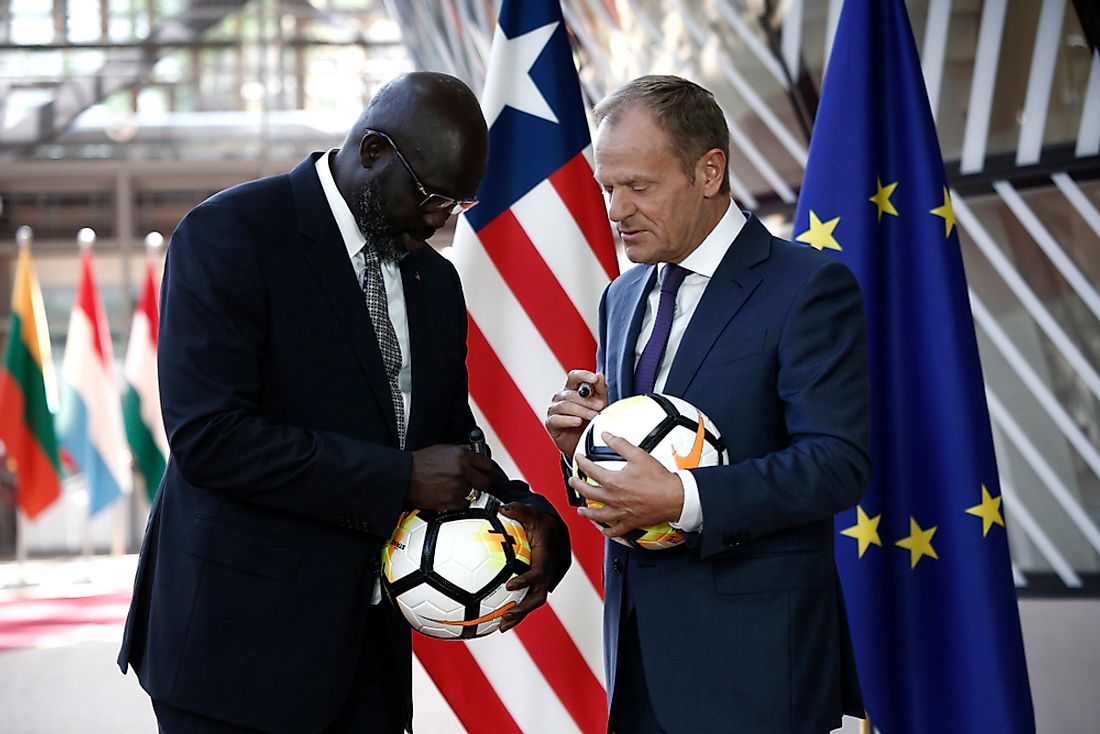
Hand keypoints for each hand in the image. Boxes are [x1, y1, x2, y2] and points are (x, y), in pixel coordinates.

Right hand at [408, 444, 491, 510]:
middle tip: (476, 483)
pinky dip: (460, 502)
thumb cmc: (420, 463)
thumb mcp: (443, 449)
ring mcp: (457, 487)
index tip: (488, 473)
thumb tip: (474, 454)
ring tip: (454, 488)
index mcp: (462, 455)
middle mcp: (462, 470)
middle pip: (485, 481)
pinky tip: (450, 495)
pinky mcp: (451, 501)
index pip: (487, 464)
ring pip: (475, 493)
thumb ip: (462, 452)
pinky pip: (465, 504)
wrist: (404, 476)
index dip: (488, 470)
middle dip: (481, 483)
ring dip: (468, 492)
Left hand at [496, 502, 569, 632]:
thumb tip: (502, 509)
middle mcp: (551, 570)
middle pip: (539, 595)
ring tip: (501, 626)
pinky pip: (532, 597)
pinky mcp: (543, 583)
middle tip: (505, 616)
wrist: (557, 528)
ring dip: (520, 614)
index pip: (539, 571)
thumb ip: (517, 510)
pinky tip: (503, 616)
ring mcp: (549, 579)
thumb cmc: (541, 520)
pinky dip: (520, 608)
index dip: (526, 580)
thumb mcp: (530, 512)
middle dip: (523, 608)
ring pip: (535, 600)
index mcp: (548, 555)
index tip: (509, 586)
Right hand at [544, 370, 608, 458]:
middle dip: (587, 400)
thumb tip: (600, 376)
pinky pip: (557, 419)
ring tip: (593, 416)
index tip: (594, 379)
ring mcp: (554, 409)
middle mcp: (561, 397)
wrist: (584, 442)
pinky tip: (578, 422)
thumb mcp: (600, 403)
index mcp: (571, 389)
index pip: (574, 377)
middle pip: (570, 393)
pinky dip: (569, 420)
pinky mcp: (550, 422)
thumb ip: (600, 389)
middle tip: (600, 406)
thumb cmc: (590, 420)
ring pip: (565, 405)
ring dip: (581, 411)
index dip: (583, 376)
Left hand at [570, 432, 683, 536]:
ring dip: (587, 512)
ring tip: (581, 510)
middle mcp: (613, 498)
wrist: (675, 497)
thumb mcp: (638, 455)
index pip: (590, 470)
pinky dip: (608, 531)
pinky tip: (605, 530)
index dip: (581, 462)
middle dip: (577, 486)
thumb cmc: (659, 479)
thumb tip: (607, 435)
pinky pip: (616, 530)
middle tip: (573, 481)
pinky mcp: (630, 522)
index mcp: (613, 482)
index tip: (579, 458)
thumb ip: (620, 444)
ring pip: (597, 515)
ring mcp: (621, 512)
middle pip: (588, 492)